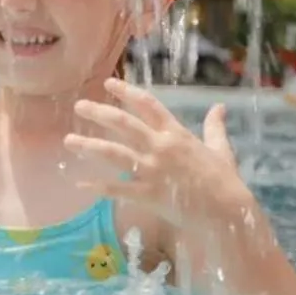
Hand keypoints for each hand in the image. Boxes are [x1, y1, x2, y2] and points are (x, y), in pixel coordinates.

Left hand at [65, 78, 254, 229]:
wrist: (226, 211)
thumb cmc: (224, 180)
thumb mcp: (221, 149)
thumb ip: (215, 126)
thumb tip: (220, 107)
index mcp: (176, 134)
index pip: (147, 105)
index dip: (126, 92)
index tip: (109, 83)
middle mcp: (160, 147)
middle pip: (123, 124)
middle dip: (99, 113)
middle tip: (79, 106)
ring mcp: (152, 171)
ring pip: (114, 154)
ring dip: (89, 146)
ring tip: (68, 142)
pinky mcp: (148, 194)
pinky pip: (117, 189)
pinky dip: (98, 187)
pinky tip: (80, 184)